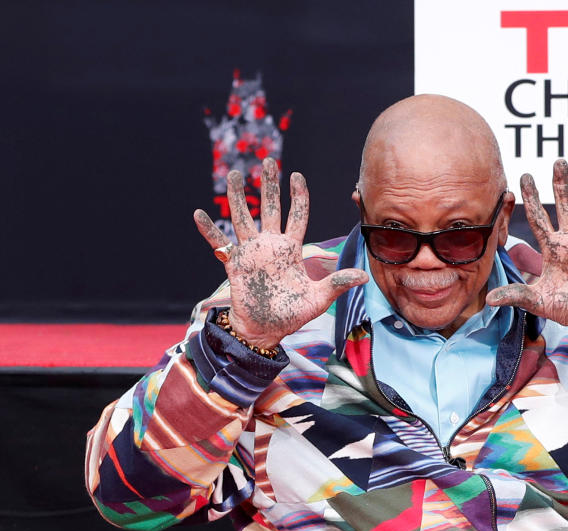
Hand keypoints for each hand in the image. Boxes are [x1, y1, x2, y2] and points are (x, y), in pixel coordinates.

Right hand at [193, 158, 367, 348]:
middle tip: (268, 161)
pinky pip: (219, 243)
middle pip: (270, 208)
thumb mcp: (320, 298)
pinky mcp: (235, 263)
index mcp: (291, 249)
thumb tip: (366, 278)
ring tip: (234, 173)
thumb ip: (338, 283)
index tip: (297, 175)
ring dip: (238, 196)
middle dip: (269, 185)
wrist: (267, 330)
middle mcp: (271, 246)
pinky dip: (209, 229)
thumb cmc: (294, 315)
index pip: (297, 215)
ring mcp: (252, 253)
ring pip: (244, 218)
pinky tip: (199, 213)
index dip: (298, 196)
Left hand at [486, 159, 567, 341]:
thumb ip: (516, 295)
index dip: (531, 198)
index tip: (524, 176)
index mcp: (552, 247)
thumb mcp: (536, 301)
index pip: (538, 218)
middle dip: (562, 183)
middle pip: (566, 205)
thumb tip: (491, 299)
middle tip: (559, 161)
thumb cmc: (563, 308)